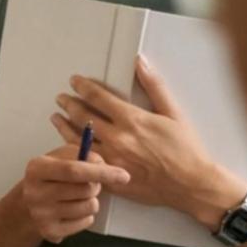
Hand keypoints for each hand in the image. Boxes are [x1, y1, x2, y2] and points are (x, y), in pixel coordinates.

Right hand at [16, 144, 132, 243]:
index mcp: (37, 169)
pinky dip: (87, 215)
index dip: (100, 172)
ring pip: (88, 207)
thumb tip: (106, 167)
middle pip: (84, 190)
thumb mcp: (63, 157)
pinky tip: (73, 211)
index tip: (124, 175)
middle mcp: (34, 193)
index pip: (73, 170)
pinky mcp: (49, 232)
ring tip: (79, 197)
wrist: (28, 205)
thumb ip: (85, 156)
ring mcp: (41, 215)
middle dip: (96, 186)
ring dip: (91, 200)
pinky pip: (86, 222)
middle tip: (88, 184)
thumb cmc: (53, 176)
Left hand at [51, 56, 246, 225]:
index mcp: (132, 120)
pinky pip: (85, 164)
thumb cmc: (186, 149)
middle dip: (69, 104)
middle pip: (83, 117)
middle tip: (61, 98)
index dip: (83, 87)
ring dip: (64, 127)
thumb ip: (154, 86)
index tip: (74, 82)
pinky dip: (73, 153)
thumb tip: (140, 62)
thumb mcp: (173, 112)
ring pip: (79, 141)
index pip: (98, 98)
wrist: (191, 184)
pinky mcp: (111, 178)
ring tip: (56, 118)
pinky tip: (66, 147)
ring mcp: (112, 160)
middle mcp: (118, 139)